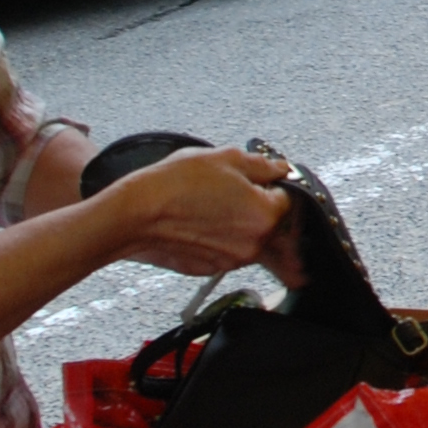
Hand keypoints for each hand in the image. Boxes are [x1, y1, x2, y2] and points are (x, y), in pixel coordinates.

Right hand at [96, 147, 299, 282]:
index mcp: (265, 215)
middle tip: (255, 203)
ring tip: (228, 214)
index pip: (290, 203)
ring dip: (250, 232)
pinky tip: (209, 227)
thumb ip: (261, 165)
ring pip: (254, 245)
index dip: (280, 189)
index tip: (270, 183)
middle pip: (277, 230)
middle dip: (272, 216)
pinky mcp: (211, 269)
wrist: (137, 214)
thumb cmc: (176, 183)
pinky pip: (229, 255)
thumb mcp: (225, 159)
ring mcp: (232, 260)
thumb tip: (281, 168)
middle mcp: (253, 244)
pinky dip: (226, 244)